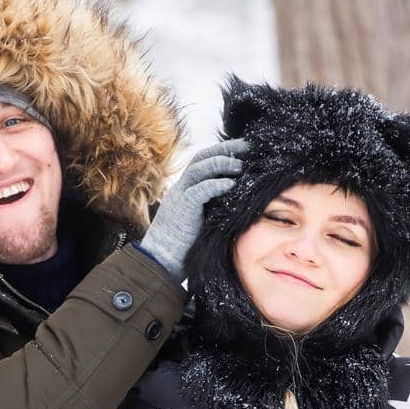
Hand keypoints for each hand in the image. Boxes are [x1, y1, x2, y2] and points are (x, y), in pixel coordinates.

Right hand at [138, 138, 248, 276]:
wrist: (161, 261)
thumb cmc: (183, 246)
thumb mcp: (200, 221)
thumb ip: (212, 207)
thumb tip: (236, 201)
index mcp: (185, 189)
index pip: (203, 161)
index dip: (223, 152)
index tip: (243, 150)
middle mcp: (181, 187)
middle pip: (202, 157)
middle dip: (226, 149)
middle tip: (248, 147)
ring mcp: (180, 195)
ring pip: (200, 168)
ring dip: (222, 163)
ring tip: (242, 165)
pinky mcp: (182, 208)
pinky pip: (200, 189)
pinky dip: (217, 184)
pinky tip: (232, 184)